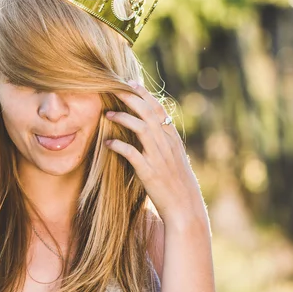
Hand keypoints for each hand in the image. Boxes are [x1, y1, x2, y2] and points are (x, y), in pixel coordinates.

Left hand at [104, 79, 204, 223]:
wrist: (185, 208)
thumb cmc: (177, 184)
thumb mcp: (174, 159)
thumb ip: (163, 143)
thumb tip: (151, 130)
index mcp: (173, 139)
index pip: (159, 109)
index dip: (145, 94)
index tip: (131, 83)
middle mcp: (167, 144)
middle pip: (148, 113)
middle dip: (131, 98)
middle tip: (114, 88)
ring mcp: (158, 157)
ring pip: (141, 128)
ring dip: (123, 118)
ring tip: (107, 114)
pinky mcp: (149, 172)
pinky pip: (131, 153)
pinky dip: (118, 145)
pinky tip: (107, 143)